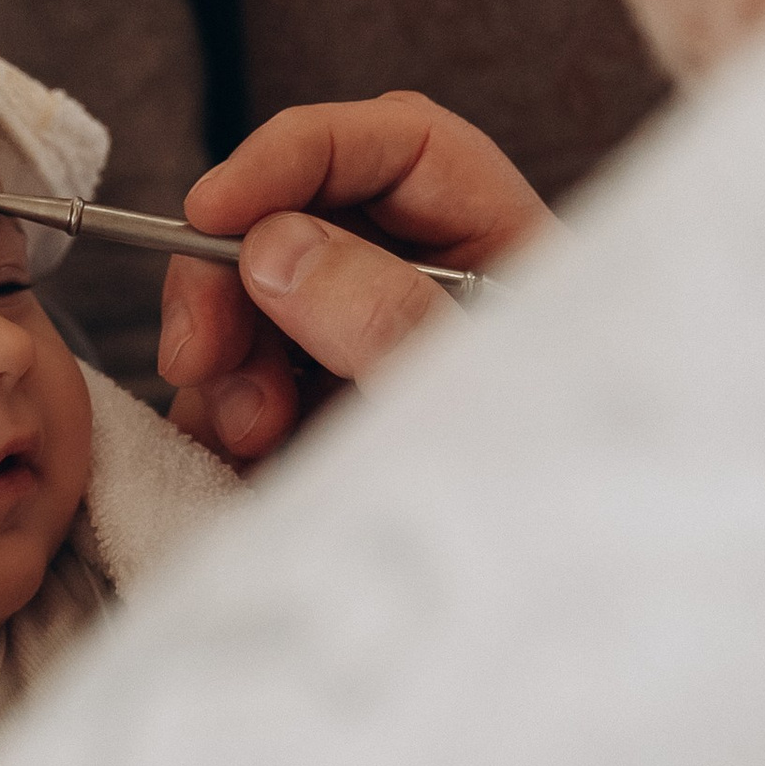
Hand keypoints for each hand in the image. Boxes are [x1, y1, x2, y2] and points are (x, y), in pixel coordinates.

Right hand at [159, 91, 553, 466]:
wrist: (563, 621)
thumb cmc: (554, 491)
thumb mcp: (467, 390)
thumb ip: (380, 311)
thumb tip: (275, 244)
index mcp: (500, 244)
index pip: (392, 143)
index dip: (293, 154)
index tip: (213, 209)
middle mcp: (431, 283)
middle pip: (303, 217)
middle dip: (234, 277)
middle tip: (201, 350)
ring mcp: (375, 345)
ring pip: (260, 302)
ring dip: (228, 359)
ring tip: (249, 435)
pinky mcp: (330, 412)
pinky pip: (248, 381)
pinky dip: (226, 412)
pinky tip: (243, 458)